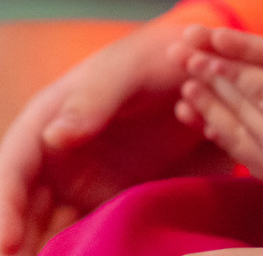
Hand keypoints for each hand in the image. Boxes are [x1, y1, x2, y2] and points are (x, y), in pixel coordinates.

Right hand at [0, 23, 224, 255]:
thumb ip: (96, 97)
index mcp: (48, 121)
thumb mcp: (130, 67)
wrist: (210, 71)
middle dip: (18, 245)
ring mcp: (88, 183)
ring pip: (55, 230)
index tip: (7, 242)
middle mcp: (59, 160)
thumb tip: (54, 136)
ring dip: (48, 254)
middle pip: (26, 212)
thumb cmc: (162, 57)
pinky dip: (87, 253)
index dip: (5, 208)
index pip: (13, 171)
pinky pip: (96, 234)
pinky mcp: (120, 199)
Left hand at [177, 28, 262, 228]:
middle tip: (183, 56)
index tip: (209, 46)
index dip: (235, 66)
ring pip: (233, 131)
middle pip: (240, 107)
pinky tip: (208, 123)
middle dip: (210, 79)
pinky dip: (220, 135)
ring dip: (207, 106)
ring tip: (185, 87)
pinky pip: (240, 154)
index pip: (262, 90)